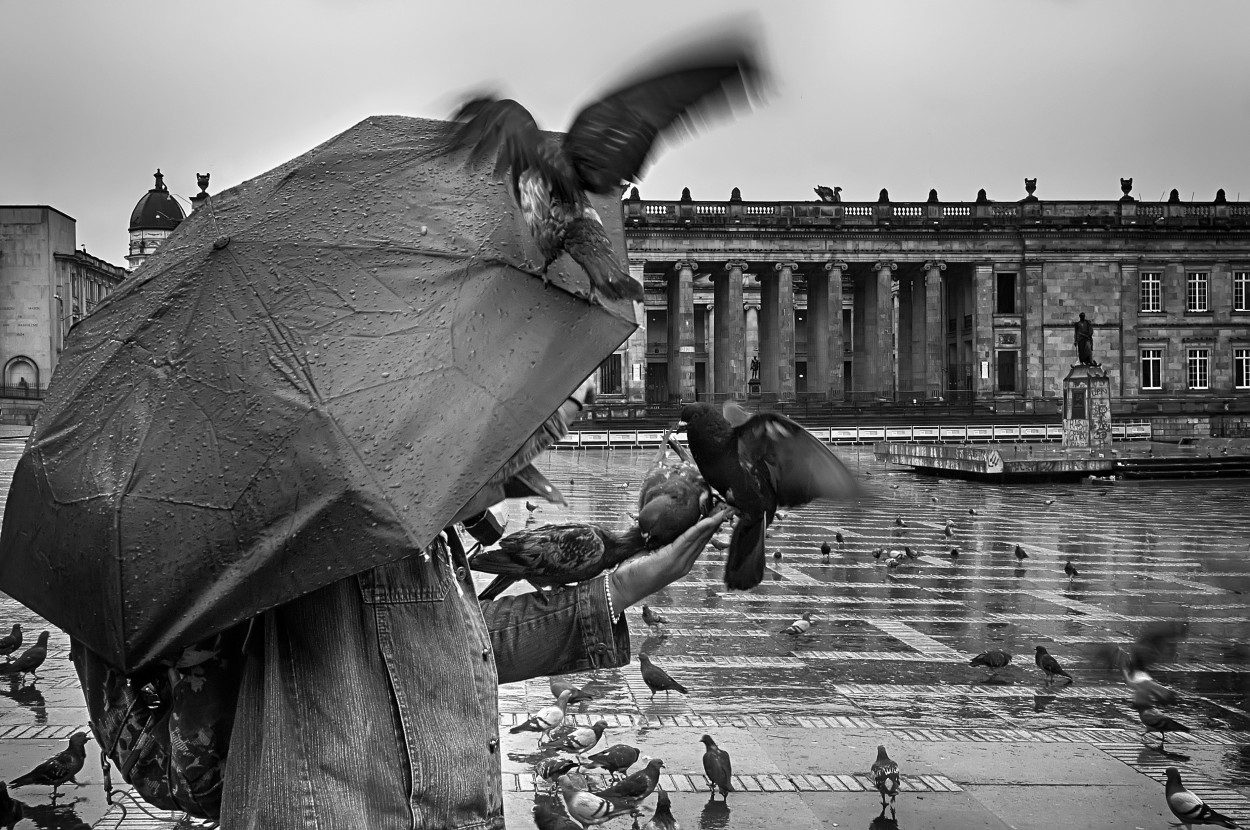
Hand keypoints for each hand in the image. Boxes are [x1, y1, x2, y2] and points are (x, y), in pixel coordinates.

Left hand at [608, 506, 734, 610]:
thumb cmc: (633, 570)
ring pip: (699, 539)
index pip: (699, 541)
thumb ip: (662, 542)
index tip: (718, 512)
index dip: (709, 527)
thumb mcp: (651, 552)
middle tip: (726, 508)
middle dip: (714, 523)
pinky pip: (688, 540)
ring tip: (721, 511)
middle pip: (703, 540)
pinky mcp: (671, 561)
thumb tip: (665, 525)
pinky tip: (707, 520)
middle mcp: (684, 564)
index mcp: (681, 562)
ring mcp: (679, 564)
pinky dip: (699, 529)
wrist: (622, 587)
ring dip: (711, 524)